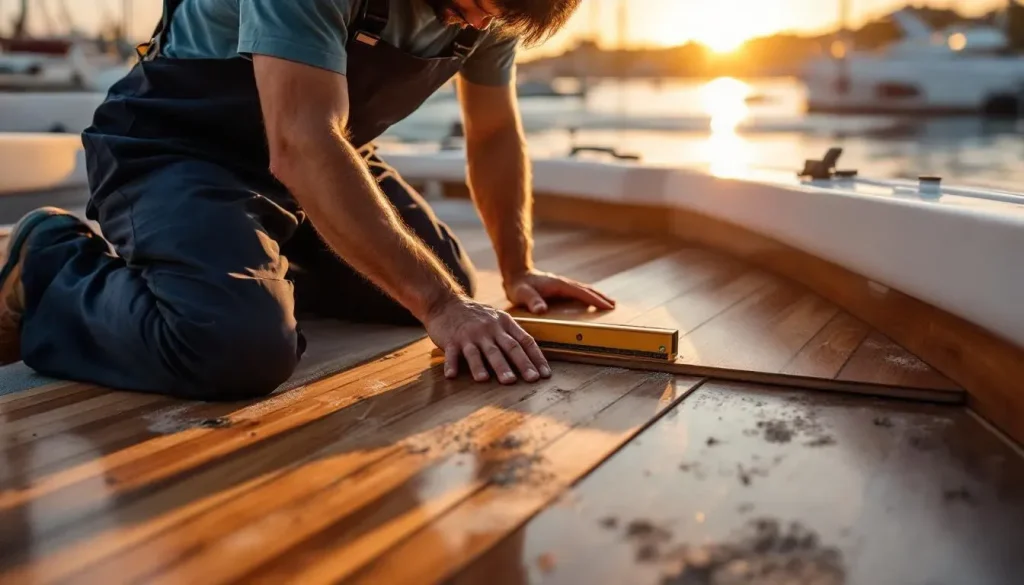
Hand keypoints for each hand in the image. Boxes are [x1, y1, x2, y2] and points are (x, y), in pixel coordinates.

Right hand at [424, 296, 550, 383]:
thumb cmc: (476, 316)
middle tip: (531, 379)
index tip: (545, 374)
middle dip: (520, 364)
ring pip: (481, 352)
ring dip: (488, 367)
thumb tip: (533, 356)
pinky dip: (452, 364)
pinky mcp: (451, 340)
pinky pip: (452, 354)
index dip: (536, 357)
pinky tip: (452, 376)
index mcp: (504, 324)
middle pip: (507, 348)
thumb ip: (512, 334)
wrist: (446, 303)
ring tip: (495, 381)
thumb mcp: (497, 318)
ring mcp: (470, 335)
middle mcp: (489, 329)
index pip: (524, 341)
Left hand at [504, 269, 615, 313]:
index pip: (581, 292)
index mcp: (559, 285)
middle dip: (601, 297)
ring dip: (597, 296)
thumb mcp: (522, 294)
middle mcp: (564, 283)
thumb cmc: (519, 286)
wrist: (516, 274)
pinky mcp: (560, 288)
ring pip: (584, 290)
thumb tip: (541, 310)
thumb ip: (532, 301)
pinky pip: (578, 292)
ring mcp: (563, 285)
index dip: (595, 299)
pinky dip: (588, 296)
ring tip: (609, 303)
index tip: (607, 305)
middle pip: (587, 289)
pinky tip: (591, 302)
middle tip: (614, 305)